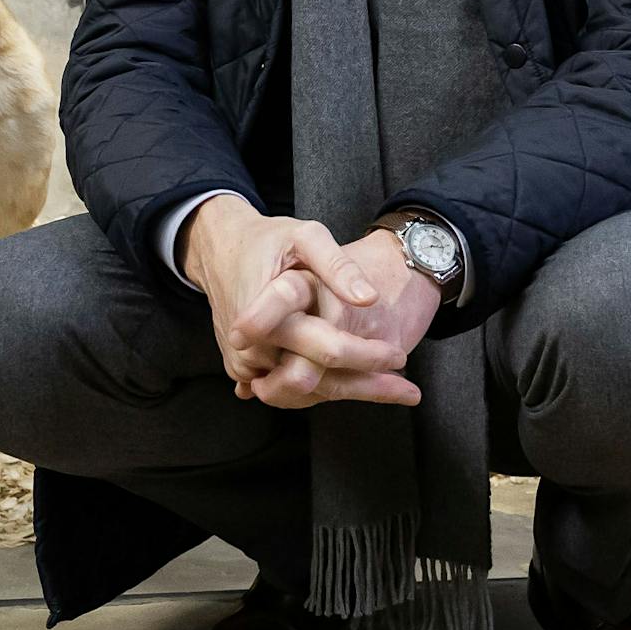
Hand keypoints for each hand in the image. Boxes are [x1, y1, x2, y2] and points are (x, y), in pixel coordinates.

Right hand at [180, 197, 411, 406]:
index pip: (324, 348)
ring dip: (345, 394)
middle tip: (410, 388)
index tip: (400, 356)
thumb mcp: (305, 235)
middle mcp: (250, 347)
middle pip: (317, 379)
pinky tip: (356, 384)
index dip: (365, 356)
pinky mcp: (243, 371)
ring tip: (393, 391)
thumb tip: (369, 298)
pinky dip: (320, 389)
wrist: (220, 251)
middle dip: (365, 386)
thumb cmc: (268, 240)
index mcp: (266, 313)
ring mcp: (243, 364)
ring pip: (302, 393)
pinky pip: (287, 391)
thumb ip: (337, 265)